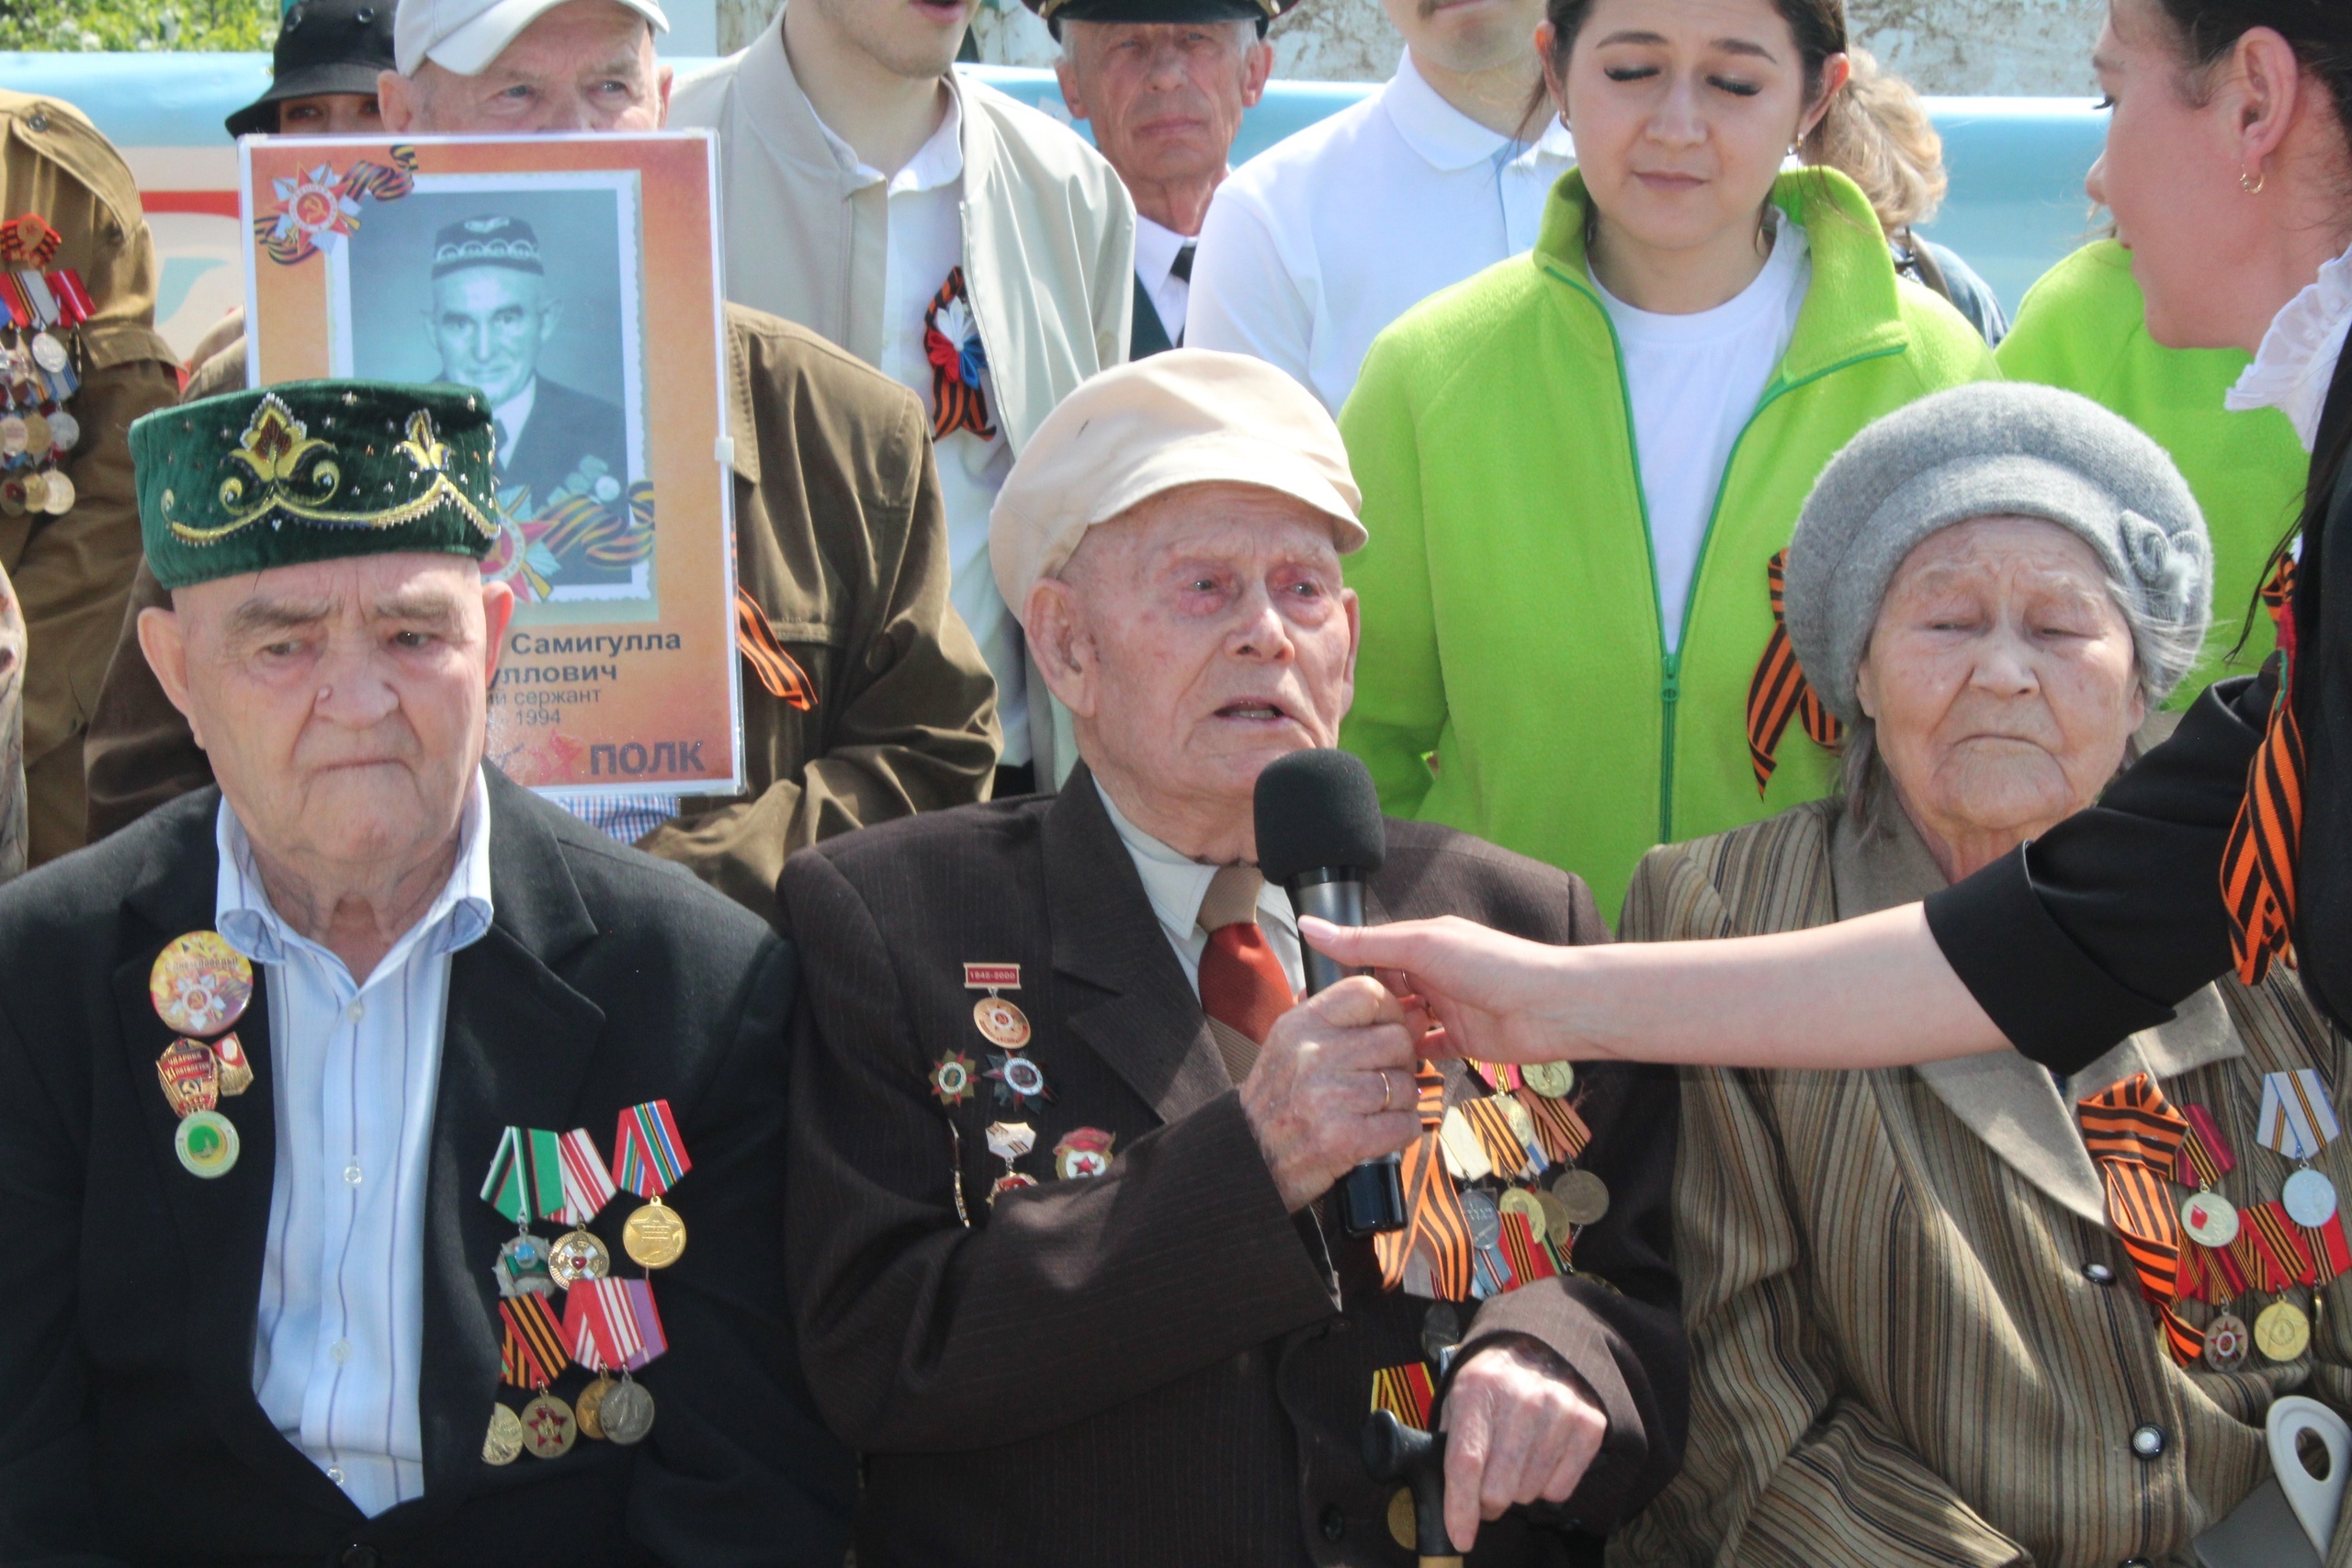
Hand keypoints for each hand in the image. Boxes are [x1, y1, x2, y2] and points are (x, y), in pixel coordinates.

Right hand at [1238, 975, 1422, 1211]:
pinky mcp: (1343, 1138)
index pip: (1367, 993)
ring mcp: (1328, 1097)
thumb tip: (1417, 1015)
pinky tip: (1381, 1133)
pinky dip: (1401, 1131)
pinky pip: (1403, 1124)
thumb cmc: (1280, 1098)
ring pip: (1404, 1085)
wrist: (1250, 1157)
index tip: (1387, 1031)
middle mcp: (1313, 1055)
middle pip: (1396, 1041)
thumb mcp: (1296, 1046)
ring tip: (1375, 1109)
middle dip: (1401, 1062)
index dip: (1391, 1010)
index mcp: (1300, 1025)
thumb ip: (1350, 1025)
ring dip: (1400, 1101)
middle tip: (1383, 1079)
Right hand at [1301, 915, 1578, 1064]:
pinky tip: (1389, 1069)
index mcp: (1424, 943)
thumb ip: (1366, 943)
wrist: (1550, 1007)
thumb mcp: (1422, 946)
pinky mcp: (1463, 1040)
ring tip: (1355, 1055)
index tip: (1316, 998)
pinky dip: (1411, 1059)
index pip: (1373, 955)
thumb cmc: (1492, 966)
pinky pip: (1428, 1050)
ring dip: (1385, 1036)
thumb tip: (1310, 926)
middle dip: (1365, 1010)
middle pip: (1387, 992)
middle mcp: (1434, 973)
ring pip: (1403, 1023)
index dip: (1346, 974)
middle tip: (1331, 1035)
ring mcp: (1448, 1008)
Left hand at [1439, 1339, 1606, 1551]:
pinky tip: (1540, 1457)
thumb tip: (1448, 1503)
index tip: (1461, 1537)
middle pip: (1499, 1488)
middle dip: (1487, 1501)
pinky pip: (1561, 1490)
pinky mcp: (1588, 1424)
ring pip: (1529, 1493)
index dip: (1461, 1508)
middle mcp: (1520, 1397)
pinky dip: (1546, 1486)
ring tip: (1515, 1461)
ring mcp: (1559, 1409)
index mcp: (1477, 1390)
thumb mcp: (1458, 1399)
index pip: (1466, 1462)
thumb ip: (1449, 1445)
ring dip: (1517, 1489)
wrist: (1539, 1347)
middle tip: (1486, 1486)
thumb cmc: (1491, 1384)